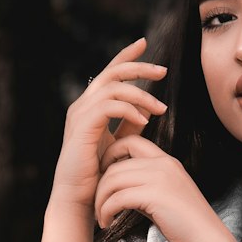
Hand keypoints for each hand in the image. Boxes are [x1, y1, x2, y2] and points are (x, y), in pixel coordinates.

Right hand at [49, 36, 167, 212]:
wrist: (78, 198)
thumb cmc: (97, 175)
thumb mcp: (118, 143)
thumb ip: (130, 125)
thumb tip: (148, 111)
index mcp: (90, 106)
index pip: (109, 72)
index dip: (126, 56)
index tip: (144, 43)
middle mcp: (83, 105)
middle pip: (112, 72)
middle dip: (139, 67)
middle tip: (163, 71)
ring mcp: (80, 114)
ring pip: (114, 87)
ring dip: (141, 94)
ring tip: (160, 108)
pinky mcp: (82, 126)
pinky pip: (109, 106)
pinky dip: (129, 109)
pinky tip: (145, 119)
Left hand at [94, 137, 234, 241]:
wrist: (207, 240)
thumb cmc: (185, 224)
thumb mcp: (164, 196)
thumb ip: (144, 186)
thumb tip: (118, 190)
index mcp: (166, 161)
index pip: (131, 142)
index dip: (111, 155)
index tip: (104, 177)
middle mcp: (163, 164)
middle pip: (116, 164)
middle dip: (100, 186)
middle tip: (98, 204)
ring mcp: (160, 178)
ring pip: (113, 180)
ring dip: (101, 200)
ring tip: (102, 216)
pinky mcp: (155, 196)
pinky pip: (118, 198)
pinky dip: (106, 211)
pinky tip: (108, 221)